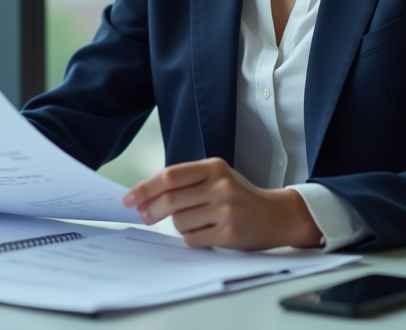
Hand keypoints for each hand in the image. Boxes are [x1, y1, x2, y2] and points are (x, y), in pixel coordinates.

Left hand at [122, 158, 321, 249]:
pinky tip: (205, 233)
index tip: (128, 198)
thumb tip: (145, 199)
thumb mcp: (218, 178)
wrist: (276, 215)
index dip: (145, 187)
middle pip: (170, 199)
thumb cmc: (240, 196)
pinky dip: (191, 238)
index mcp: (214, 167)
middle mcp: (221, 186)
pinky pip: (193, 239)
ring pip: (180, 222)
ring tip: (194, 222)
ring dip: (178, 225)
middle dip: (150, 210)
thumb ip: (187, 182)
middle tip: (144, 216)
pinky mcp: (230, 234)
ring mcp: (226, 210)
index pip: (170, 176)